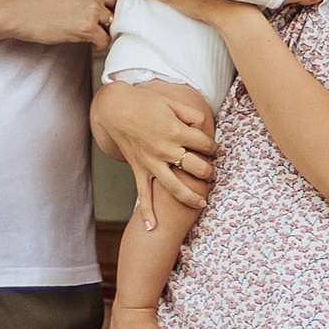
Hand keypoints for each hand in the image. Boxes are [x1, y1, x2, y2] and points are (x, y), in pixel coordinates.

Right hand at [9, 0, 116, 48]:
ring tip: (87, 31)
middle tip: (97, 23)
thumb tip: (111, 1)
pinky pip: (105, 40)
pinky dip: (98, 44)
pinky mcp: (87, 27)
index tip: (108, 9)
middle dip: (110, 16)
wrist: (18, 9)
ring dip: (102, 30)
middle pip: (120, 7)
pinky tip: (88, 41)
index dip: (115, 2)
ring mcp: (93, 7)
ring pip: (113, 24)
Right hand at [99, 75, 215, 214]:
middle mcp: (165, 150)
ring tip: (202, 203)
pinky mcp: (139, 169)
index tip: (214, 148)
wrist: (115, 108)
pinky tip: (152, 227)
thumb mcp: (171, 101)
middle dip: (209, 171)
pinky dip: (147, 212)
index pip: (204, 144)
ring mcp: (151, 163)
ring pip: (175, 187)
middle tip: (213, 174)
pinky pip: (143, 194)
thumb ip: (191, 114)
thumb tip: (205, 128)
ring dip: (191, 197)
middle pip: (196, 167)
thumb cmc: (145, 102)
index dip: (213, 146)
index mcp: (175, 131)